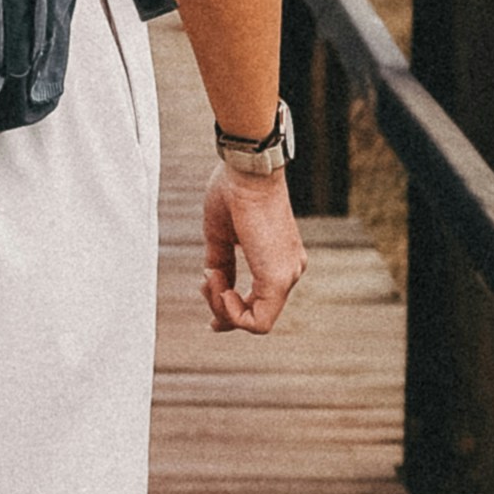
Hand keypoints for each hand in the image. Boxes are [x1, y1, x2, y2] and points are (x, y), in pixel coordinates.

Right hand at [201, 164, 302, 336]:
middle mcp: (290, 270)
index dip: (230, 309)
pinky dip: (233, 312)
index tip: (207, 290)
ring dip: (224, 308)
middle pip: (256, 316)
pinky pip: (258, 322)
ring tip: (210, 276)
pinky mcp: (278, 278)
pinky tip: (221, 287)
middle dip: (222, 310)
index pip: (259, 302)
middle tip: (204, 282)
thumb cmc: (233, 193)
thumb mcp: (221, 237)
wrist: (246, 171)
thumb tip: (214, 286)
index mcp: (279, 259)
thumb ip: (222, 264)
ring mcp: (287, 275)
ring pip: (255, 322)